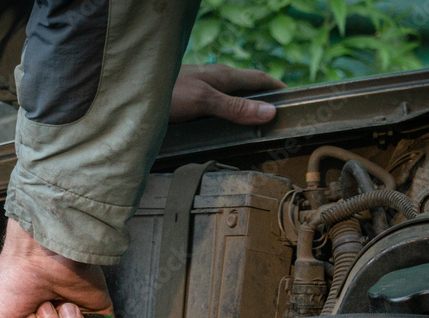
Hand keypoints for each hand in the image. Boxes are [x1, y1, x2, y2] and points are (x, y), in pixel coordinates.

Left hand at [169, 64, 284, 123]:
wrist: (134, 94)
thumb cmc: (167, 93)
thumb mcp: (204, 100)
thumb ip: (235, 107)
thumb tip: (270, 111)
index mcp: (223, 76)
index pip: (259, 78)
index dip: (277, 88)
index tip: (294, 100)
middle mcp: (215, 81)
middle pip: (246, 90)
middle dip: (262, 103)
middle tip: (276, 122)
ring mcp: (202, 90)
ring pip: (231, 100)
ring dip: (243, 112)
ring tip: (255, 131)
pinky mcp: (189, 102)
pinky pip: (216, 109)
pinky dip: (226, 119)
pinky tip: (224, 131)